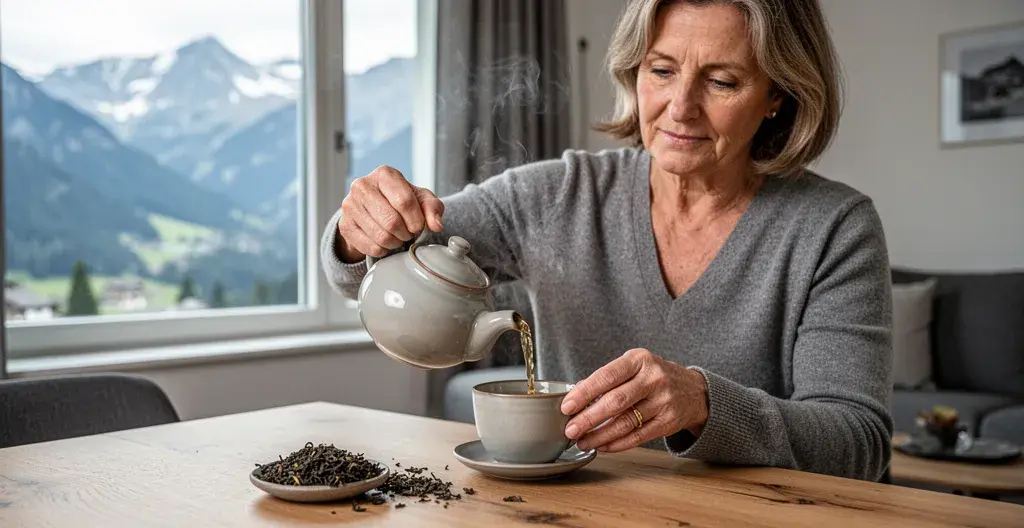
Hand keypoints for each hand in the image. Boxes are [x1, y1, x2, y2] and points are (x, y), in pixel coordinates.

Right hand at [337, 165, 444, 262]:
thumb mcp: (422, 199)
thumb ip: (433, 209)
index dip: (416, 220)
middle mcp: (362, 186)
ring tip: (399, 237)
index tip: (419, 226)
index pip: (404, 201)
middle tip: (409, 234)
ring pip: (380, 236)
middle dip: (406, 233)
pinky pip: (370, 247)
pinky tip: (386, 242)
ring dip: (396, 242)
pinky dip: (383, 250)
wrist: (375, 209)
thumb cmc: (401, 201)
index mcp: (384, 174)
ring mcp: (349, 205)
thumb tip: (435, 226)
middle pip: (391, 221)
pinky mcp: (344, 225)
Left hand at [561, 348, 708, 452]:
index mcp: (640, 360)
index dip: (585, 393)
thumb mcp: (634, 366)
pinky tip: (602, 446)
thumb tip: (575, 396)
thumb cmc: (654, 376)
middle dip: (589, 418)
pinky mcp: (669, 422)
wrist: (694, 390)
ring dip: (600, 435)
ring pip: (626, 423)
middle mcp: (654, 379)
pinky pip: (638, 436)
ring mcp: (663, 401)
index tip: (567, 406)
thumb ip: (608, 378)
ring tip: (583, 441)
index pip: (607, 376)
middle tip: (570, 430)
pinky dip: (617, 443)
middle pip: (615, 402)